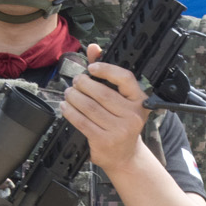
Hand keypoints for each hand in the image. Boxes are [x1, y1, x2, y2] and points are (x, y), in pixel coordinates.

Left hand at [60, 45, 148, 170]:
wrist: (125, 156)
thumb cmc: (121, 123)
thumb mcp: (120, 100)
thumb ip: (106, 74)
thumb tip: (93, 48)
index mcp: (139, 101)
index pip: (125, 78)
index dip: (106, 69)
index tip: (91, 68)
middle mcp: (132, 115)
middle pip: (102, 93)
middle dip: (83, 84)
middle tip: (75, 82)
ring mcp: (119, 130)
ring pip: (89, 107)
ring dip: (74, 97)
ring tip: (68, 93)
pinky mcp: (104, 141)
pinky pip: (82, 122)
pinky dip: (70, 112)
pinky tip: (66, 107)